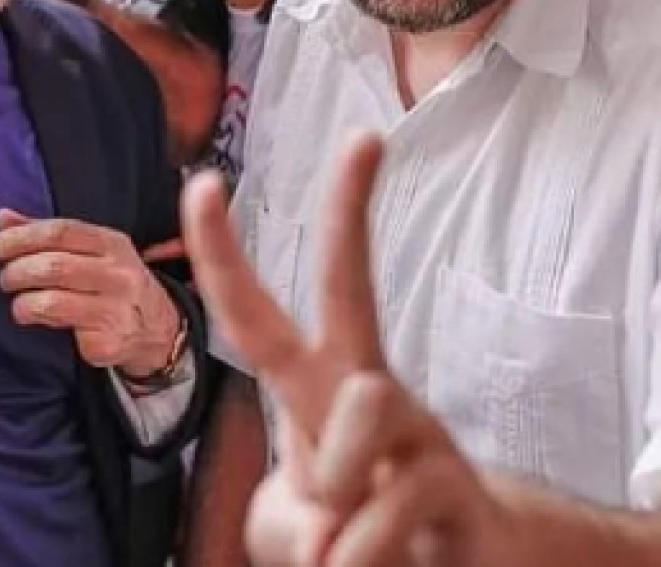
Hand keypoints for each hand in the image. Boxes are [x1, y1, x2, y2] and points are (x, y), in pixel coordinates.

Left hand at [0, 210, 183, 376]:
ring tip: (20, 304)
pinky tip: (46, 322)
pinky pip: (62, 332)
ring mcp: (115, 310)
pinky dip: (43, 325)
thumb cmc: (110, 281)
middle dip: (16, 272)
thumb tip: (1, 217)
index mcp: (112, 243)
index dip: (21, 238)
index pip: (60, 231)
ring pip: (51, 303)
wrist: (157, 328)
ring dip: (22, 303)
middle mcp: (118, 274)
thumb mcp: (89, 251)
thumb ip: (46, 233)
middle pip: (53, 266)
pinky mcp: (107, 342)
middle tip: (6, 278)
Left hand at [184, 136, 527, 566]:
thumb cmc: (362, 537)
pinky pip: (396, 501)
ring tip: (334, 548)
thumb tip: (325, 538)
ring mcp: (422, 432)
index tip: (201, 179)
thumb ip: (288, 523)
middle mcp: (372, 391)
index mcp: (319, 392)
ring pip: (369, 401)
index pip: (260, 316)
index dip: (223, 256)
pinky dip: (361, 550)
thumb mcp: (295, 533)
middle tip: (363, 135)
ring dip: (338, 477)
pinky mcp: (459, 487)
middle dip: (351, 212)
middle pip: (354, 288)